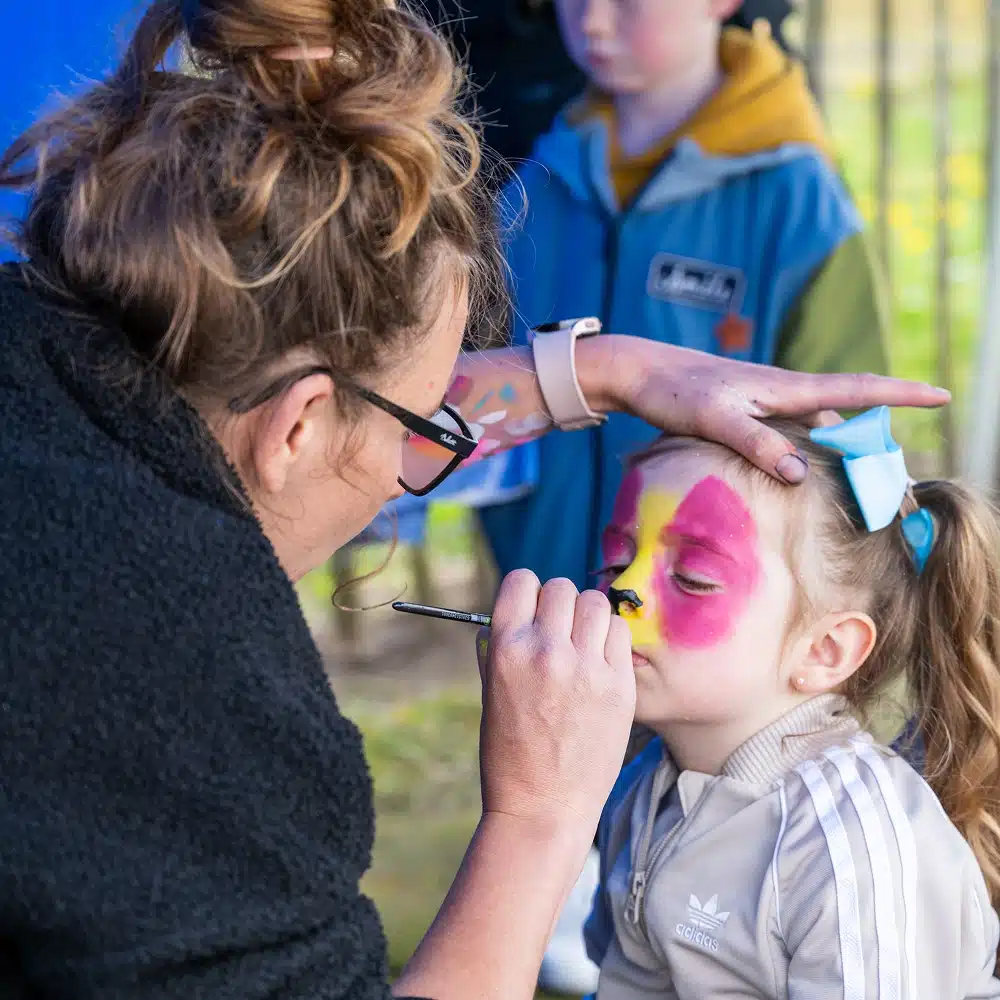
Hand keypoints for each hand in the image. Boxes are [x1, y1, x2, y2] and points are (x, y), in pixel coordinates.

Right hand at [477, 571, 634, 838]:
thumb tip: (520, 610)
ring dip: (587, 615)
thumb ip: (503, 646)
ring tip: (582, 643)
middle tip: (559, 631)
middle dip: (558, 603)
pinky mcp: (620, 685)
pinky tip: (601, 660)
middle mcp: (546, 651)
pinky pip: (620, 632)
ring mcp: (587, 668)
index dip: (527, 592)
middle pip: (561, 587)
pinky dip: (610, 638)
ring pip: (595, 602)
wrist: (543, 808)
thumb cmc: (510, 754)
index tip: (532, 609)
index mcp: (506, 650)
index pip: (521, 581)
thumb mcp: (491, 692)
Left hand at [582, 337, 948, 483]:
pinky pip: (792, 430)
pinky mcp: (747, 411)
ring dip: (840, 444)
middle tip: (895, 471)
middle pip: (844, 411)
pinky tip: (800, 469)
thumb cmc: (675, 392)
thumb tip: (803, 473)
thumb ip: (758, 444)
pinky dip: (807, 447)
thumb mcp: (716, 420)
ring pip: (817, 424)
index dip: (901, 392)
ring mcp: (765, 401)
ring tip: (858, 477)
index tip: (942, 394)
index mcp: (784, 388)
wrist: (639, 372)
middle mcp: (782, 392)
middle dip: (875, 434)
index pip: (856, 388)